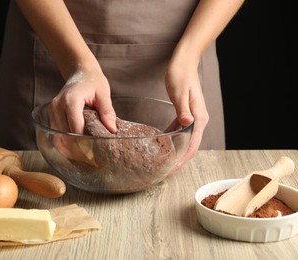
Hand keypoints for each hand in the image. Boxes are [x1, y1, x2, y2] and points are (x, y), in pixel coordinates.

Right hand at [47, 66, 116, 163]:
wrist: (80, 71)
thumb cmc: (93, 81)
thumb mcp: (103, 94)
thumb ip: (107, 111)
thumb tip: (112, 130)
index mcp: (71, 100)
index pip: (75, 129)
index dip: (84, 145)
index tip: (94, 156)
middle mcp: (57, 106)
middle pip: (64, 137)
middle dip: (76, 151)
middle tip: (90, 162)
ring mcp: (52, 110)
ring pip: (57, 138)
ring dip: (69, 150)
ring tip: (84, 158)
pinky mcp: (51, 114)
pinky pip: (55, 134)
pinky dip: (65, 143)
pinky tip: (77, 149)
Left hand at [165, 56, 208, 170]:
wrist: (185, 62)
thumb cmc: (180, 75)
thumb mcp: (179, 93)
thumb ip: (182, 110)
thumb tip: (187, 124)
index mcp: (199, 117)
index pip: (193, 144)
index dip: (183, 159)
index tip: (173, 169)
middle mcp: (199, 119)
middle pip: (191, 145)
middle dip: (180, 159)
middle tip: (166, 169)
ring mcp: (195, 117)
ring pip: (187, 139)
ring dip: (177, 149)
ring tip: (164, 159)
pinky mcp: (188, 113)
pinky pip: (182, 130)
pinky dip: (174, 138)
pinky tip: (164, 141)